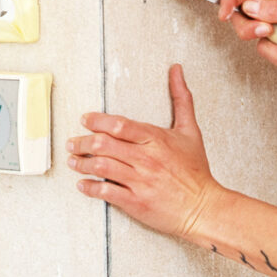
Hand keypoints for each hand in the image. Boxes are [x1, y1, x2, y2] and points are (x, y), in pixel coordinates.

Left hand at [67, 65, 226, 241]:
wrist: (204, 207)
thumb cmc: (195, 170)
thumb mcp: (190, 131)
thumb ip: (181, 98)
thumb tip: (176, 70)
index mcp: (156, 139)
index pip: (119, 125)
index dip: (97, 121)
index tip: (85, 120)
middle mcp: (145, 159)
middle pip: (104, 145)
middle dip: (82, 142)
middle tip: (72, 142)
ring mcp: (140, 181)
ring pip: (101, 167)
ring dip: (82, 163)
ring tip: (73, 161)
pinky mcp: (136, 203)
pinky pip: (107, 193)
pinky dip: (90, 188)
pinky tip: (82, 184)